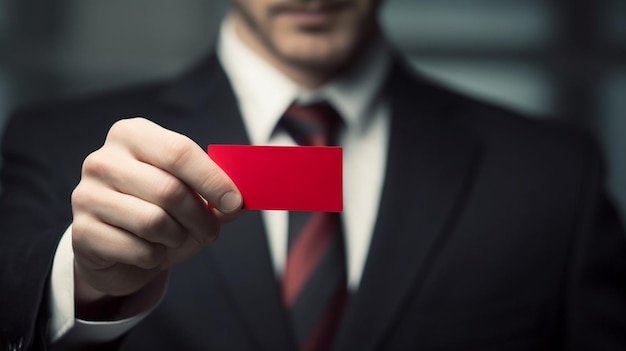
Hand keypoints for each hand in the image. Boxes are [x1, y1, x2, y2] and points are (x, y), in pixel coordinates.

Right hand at [71, 118, 242, 315]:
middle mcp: (103, 159)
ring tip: (177, 238)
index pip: (179, 151)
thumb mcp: (191, 196)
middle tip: (211, 231)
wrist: (116, 248)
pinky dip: (154, 256)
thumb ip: (219, 193)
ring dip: (178, 237)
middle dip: (201, 217)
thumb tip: (247, 198)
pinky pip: (137, 249)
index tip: (235, 201)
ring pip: (154, 221)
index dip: (212, 179)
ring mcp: (86, 194)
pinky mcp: (82, 232)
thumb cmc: (159, 211)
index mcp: (133, 135)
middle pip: (170, 189)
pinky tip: (149, 251)